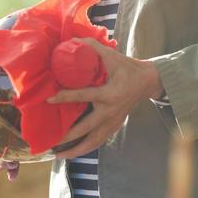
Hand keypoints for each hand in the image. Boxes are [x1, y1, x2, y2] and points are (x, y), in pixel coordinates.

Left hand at [47, 39, 162, 159]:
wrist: (147, 81)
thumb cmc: (128, 67)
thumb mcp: (112, 56)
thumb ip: (92, 48)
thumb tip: (72, 40)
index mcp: (109, 93)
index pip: (83, 96)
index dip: (65, 97)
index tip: (49, 99)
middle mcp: (111, 111)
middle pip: (87, 128)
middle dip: (68, 137)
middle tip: (52, 143)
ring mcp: (114, 120)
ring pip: (94, 140)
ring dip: (77, 150)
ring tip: (60, 156)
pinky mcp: (116, 125)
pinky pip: (100, 140)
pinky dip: (87, 148)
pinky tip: (75, 153)